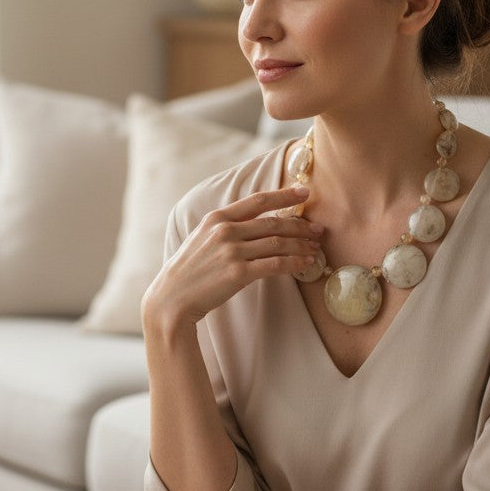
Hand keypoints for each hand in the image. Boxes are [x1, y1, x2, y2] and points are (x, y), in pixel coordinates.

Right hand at [143, 186, 322, 327]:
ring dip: (301, 245)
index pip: (257, 200)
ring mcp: (231, 251)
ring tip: (315, 248)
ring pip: (278, 243)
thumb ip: (224, 227)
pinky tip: (305, 264)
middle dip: (300, 225)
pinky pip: (275, 264)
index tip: (304, 192)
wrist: (171, 298)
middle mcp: (225, 230)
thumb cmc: (189, 271)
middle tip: (318, 229)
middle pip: (273, 222)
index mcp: (216, 218)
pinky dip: (294, 263)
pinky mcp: (238, 273)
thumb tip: (254, 223)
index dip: (284, 194)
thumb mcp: (201, 239)